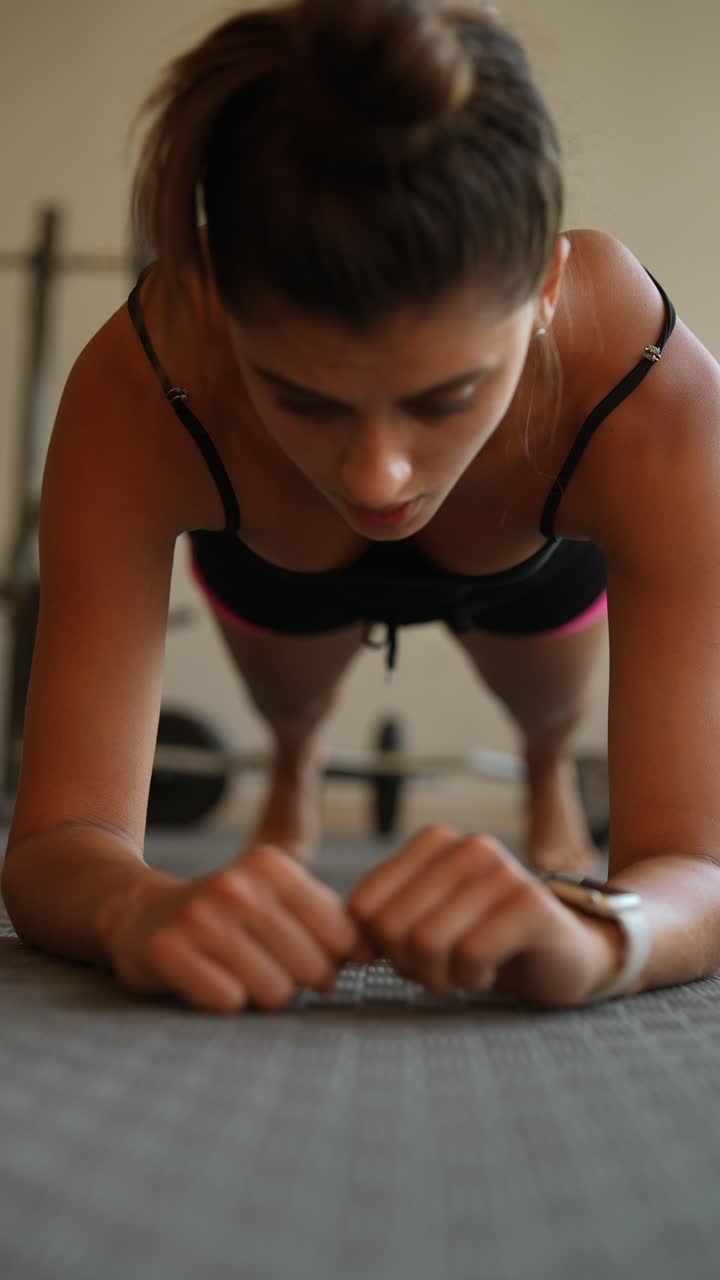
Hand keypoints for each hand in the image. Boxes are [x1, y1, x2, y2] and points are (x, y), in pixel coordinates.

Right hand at [96, 846, 361, 1013]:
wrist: (143, 913)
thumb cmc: (229, 916)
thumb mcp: (276, 898)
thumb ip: (328, 920)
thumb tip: (372, 953)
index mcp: (273, 867)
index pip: (341, 934)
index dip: (336, 959)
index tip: (317, 961)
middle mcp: (237, 886)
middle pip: (312, 967)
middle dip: (300, 981)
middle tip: (273, 969)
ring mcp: (200, 917)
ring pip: (274, 991)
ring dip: (262, 994)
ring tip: (241, 973)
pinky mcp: (168, 952)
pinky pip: (228, 1002)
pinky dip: (225, 1001)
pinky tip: (211, 980)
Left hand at [347, 825, 620, 1006]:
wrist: (570, 955)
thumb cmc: (488, 941)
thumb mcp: (427, 922)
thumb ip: (384, 920)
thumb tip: (346, 944)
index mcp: (435, 843)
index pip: (364, 906)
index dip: (379, 948)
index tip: (410, 955)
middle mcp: (468, 847)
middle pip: (391, 927)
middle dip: (409, 966)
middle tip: (443, 968)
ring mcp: (502, 872)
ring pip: (427, 943)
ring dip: (442, 975)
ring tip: (466, 968)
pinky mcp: (530, 906)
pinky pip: (470, 955)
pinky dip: (473, 978)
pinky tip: (492, 968)